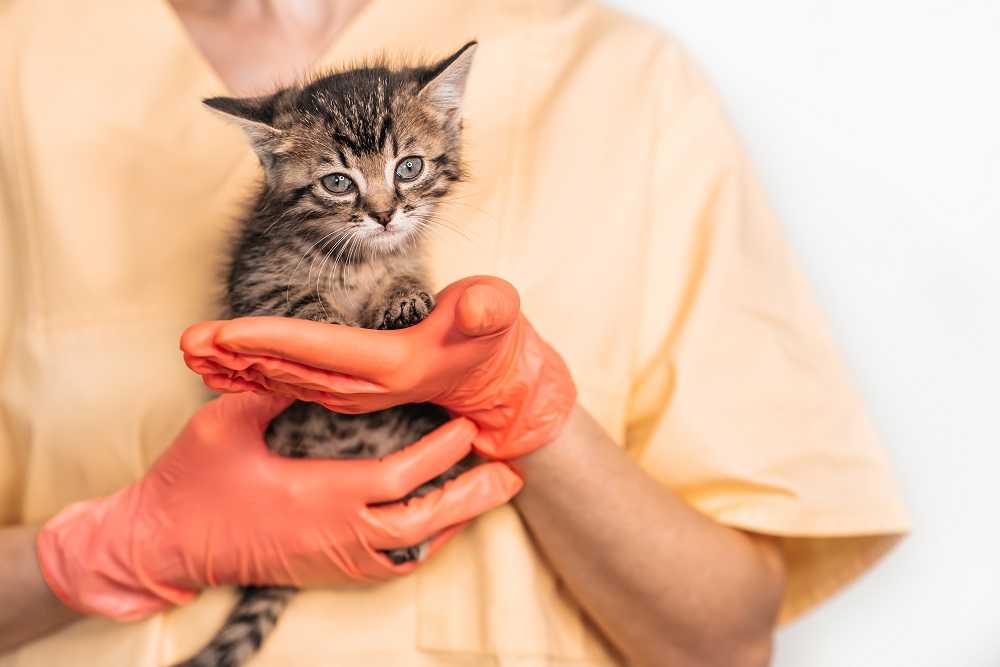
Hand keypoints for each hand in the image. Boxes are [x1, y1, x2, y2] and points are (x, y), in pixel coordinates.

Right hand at [36, 393, 519, 620]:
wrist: (167, 545)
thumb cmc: (193, 484)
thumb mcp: (224, 425)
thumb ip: (268, 392)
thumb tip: (302, 361)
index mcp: (318, 494)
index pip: (398, 478)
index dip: (440, 454)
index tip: (469, 429)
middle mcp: (336, 534)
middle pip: (423, 522)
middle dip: (471, 497)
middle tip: (511, 475)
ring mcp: (334, 559)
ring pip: (413, 550)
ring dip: (455, 523)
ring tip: (489, 498)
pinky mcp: (328, 572)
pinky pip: (389, 569)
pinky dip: (422, 549)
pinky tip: (438, 531)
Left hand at [181, 276, 576, 458]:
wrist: (491, 381)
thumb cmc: (489, 338)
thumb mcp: (499, 312)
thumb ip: (490, 309)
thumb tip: (478, 308)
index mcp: (394, 363)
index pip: (324, 348)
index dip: (274, 337)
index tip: (227, 331)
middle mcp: (366, 385)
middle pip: (291, 369)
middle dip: (238, 355)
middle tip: (188, 342)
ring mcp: (354, 392)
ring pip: (286, 379)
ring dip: (238, 367)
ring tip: (194, 351)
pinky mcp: (347, 390)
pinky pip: (293, 384)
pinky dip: (256, 376)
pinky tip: (226, 368)